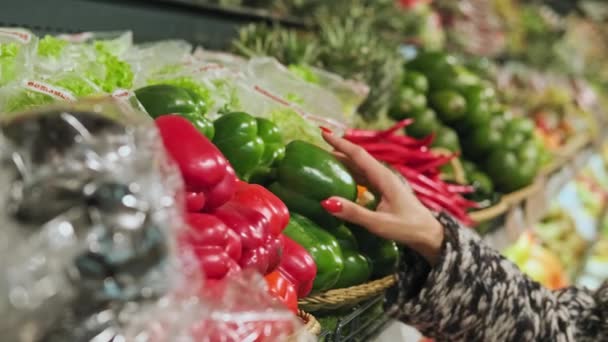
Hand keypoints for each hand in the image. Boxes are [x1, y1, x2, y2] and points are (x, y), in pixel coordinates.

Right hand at [320, 129, 444, 264]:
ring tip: (323, 160)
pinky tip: (340, 178)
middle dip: (337, 150)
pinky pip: (363, 177)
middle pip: (357, 158)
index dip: (340, 143)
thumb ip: (353, 213)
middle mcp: (383, 175)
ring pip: (359, 167)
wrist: (429, 234)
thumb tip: (327, 202)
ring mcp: (384, 182)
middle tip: (316, 148)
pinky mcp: (384, 190)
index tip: (323, 133)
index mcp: (383, 177)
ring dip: (343, 161)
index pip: (358, 155)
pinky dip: (349, 173)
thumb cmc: (407, 228)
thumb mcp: (378, 223)